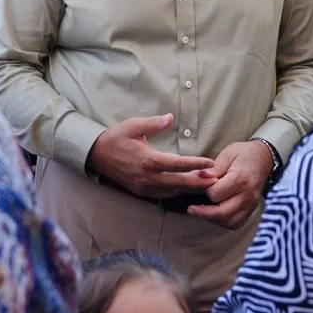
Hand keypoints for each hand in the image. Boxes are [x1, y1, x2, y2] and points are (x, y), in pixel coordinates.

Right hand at [87, 115, 215, 198]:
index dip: (196, 164)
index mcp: (148, 160)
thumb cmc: (116, 137)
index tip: (211, 163)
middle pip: (179, 183)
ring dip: (189, 188)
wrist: (95, 155)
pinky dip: (176, 191)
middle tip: (216, 180)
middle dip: (199, 182)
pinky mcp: (141, 192)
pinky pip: (163, 195)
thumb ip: (153, 123)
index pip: (178, 164)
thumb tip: (170, 117)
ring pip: (173, 191)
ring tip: (206, 184)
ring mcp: (144, 187)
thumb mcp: (133, 126)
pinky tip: (186, 187)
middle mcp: (148, 177)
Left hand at [187, 141, 273, 229]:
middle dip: (204, 213)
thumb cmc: (243, 154)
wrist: (263, 158)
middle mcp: (248, 195)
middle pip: (223, 213)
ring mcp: (252, 204)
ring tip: (202, 212)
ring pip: (230, 222)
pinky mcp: (252, 210)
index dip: (206, 191)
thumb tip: (198, 176)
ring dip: (213, 220)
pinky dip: (224, 222)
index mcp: (241, 179)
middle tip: (191, 209)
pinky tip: (215, 214)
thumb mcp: (227, 154)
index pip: (217, 194)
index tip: (201, 186)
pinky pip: (237, 223)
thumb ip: (213, 168)